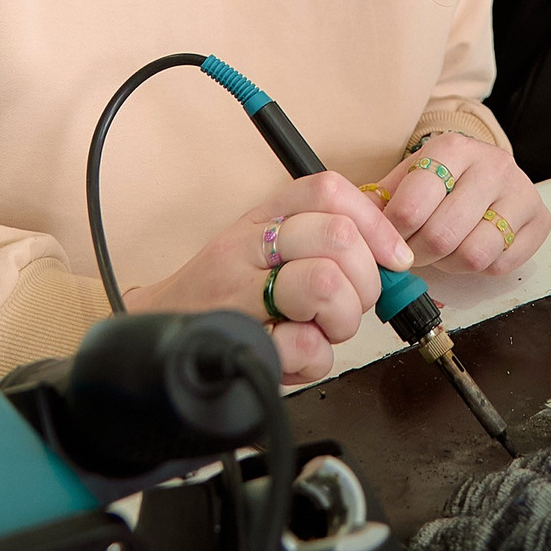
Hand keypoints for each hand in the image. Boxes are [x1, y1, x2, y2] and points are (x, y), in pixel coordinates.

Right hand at [125, 171, 413, 384]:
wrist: (158, 331)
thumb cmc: (224, 295)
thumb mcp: (266, 249)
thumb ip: (321, 239)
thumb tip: (389, 249)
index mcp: (261, 219)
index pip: (327, 191)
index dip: (374, 224)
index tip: (392, 258)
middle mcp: (247, 248)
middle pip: (337, 237)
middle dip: (364, 281)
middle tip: (348, 306)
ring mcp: (238, 296)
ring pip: (325, 284)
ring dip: (341, 320)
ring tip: (319, 330)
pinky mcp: (238, 344)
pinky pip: (305, 348)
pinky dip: (314, 359)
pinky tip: (294, 355)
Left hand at [373, 131, 548, 275]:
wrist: (487, 167)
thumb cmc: (443, 178)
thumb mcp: (407, 177)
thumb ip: (378, 202)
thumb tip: (354, 228)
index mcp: (452, 149)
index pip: (411, 209)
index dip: (393, 237)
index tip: (390, 240)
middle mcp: (492, 165)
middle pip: (442, 236)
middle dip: (420, 254)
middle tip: (415, 251)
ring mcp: (520, 192)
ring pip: (475, 255)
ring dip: (451, 264)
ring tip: (445, 249)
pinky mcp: (539, 219)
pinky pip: (502, 264)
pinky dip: (481, 268)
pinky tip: (472, 247)